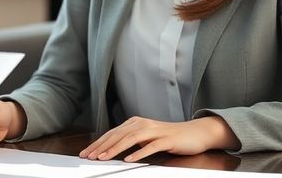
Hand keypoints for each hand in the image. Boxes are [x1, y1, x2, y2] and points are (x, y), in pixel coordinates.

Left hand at [79, 116, 239, 162]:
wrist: (194, 133)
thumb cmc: (168, 137)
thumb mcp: (145, 138)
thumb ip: (130, 141)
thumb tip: (110, 149)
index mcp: (135, 123)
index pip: (112, 133)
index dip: (98, 143)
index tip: (86, 152)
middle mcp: (142, 124)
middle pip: (118, 135)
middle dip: (101, 146)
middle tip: (89, 156)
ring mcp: (154, 131)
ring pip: (130, 139)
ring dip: (115, 149)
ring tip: (104, 158)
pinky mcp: (166, 139)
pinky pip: (150, 146)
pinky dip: (138, 153)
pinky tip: (129, 159)